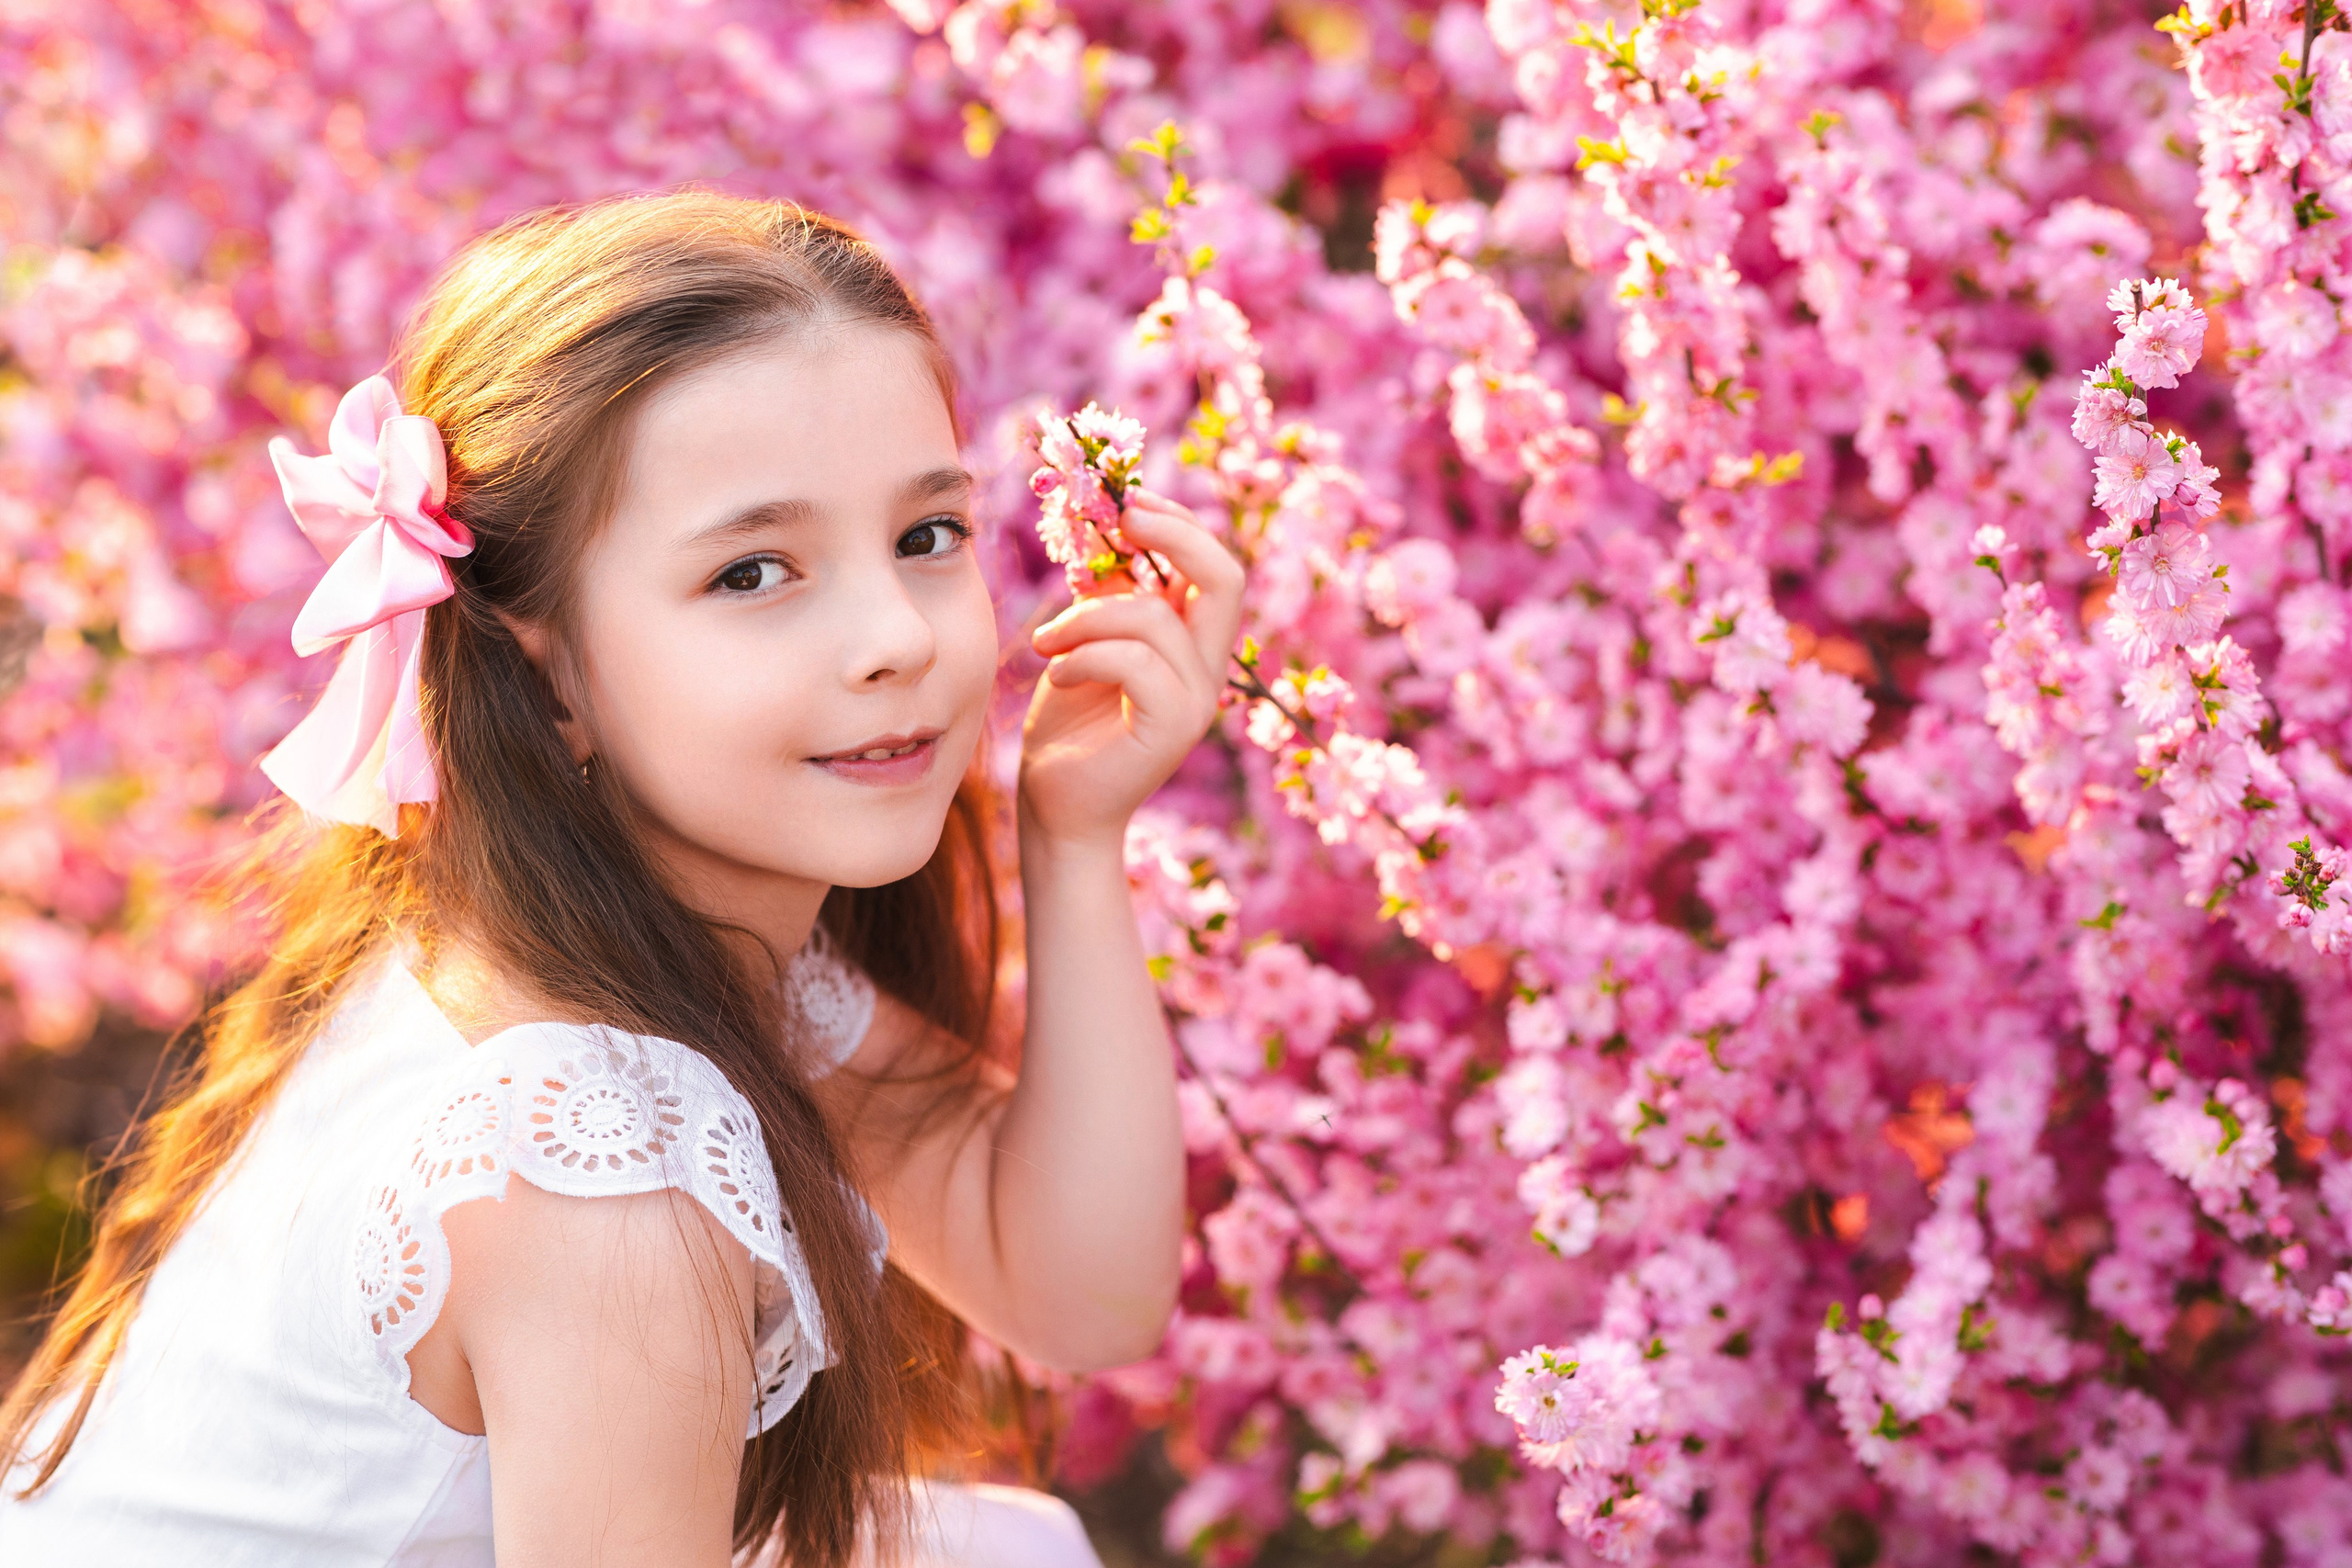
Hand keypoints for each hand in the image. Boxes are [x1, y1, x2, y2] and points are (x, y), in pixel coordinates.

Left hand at [1019, 487, 1243, 850]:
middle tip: (1117, 516)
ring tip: (1046, 645)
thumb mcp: (1088, 640)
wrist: (1056, 805)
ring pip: (1155, 616)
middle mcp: (1209, 667)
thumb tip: (1110, 525)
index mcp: (1194, 641)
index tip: (1121, 498)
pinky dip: (1084, 657)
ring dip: (1085, 618)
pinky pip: (1135, 662)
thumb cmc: (1068, 722)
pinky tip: (1054, 674)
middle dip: (1171, 533)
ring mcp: (1198, 700)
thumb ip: (1113, 595)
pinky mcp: (1173, 728)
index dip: (1175, 521)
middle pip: (1224, 576)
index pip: (1213, 563)